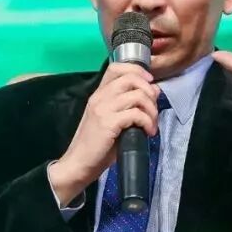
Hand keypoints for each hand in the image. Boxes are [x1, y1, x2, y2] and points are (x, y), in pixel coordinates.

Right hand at [49, 62, 160, 205]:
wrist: (78, 164)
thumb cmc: (96, 146)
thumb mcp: (112, 120)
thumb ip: (129, 105)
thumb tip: (153, 92)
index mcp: (98, 94)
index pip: (117, 67)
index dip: (137, 70)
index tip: (149, 83)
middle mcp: (99, 97)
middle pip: (131, 78)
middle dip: (149, 92)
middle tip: (153, 109)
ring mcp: (103, 109)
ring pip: (137, 95)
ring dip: (151, 110)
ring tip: (151, 124)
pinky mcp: (108, 123)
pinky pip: (136, 113)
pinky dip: (147, 122)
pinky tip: (147, 132)